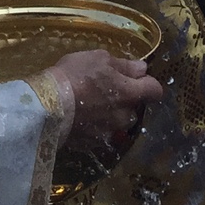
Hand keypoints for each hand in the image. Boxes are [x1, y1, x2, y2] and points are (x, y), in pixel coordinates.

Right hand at [50, 50, 162, 164]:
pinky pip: (102, 134)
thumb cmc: (76, 75)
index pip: (155, 91)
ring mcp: (109, 132)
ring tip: (94, 107)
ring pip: (119, 124)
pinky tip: (83, 118)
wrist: (49, 106)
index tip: (141, 79)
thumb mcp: (99, 59)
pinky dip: (97, 127)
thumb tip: (143, 68)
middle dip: (127, 101)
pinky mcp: (93, 144)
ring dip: (113, 116)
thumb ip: (124, 65)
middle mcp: (124, 116)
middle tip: (108, 90)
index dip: (150, 84)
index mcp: (130, 93)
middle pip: (135, 109)